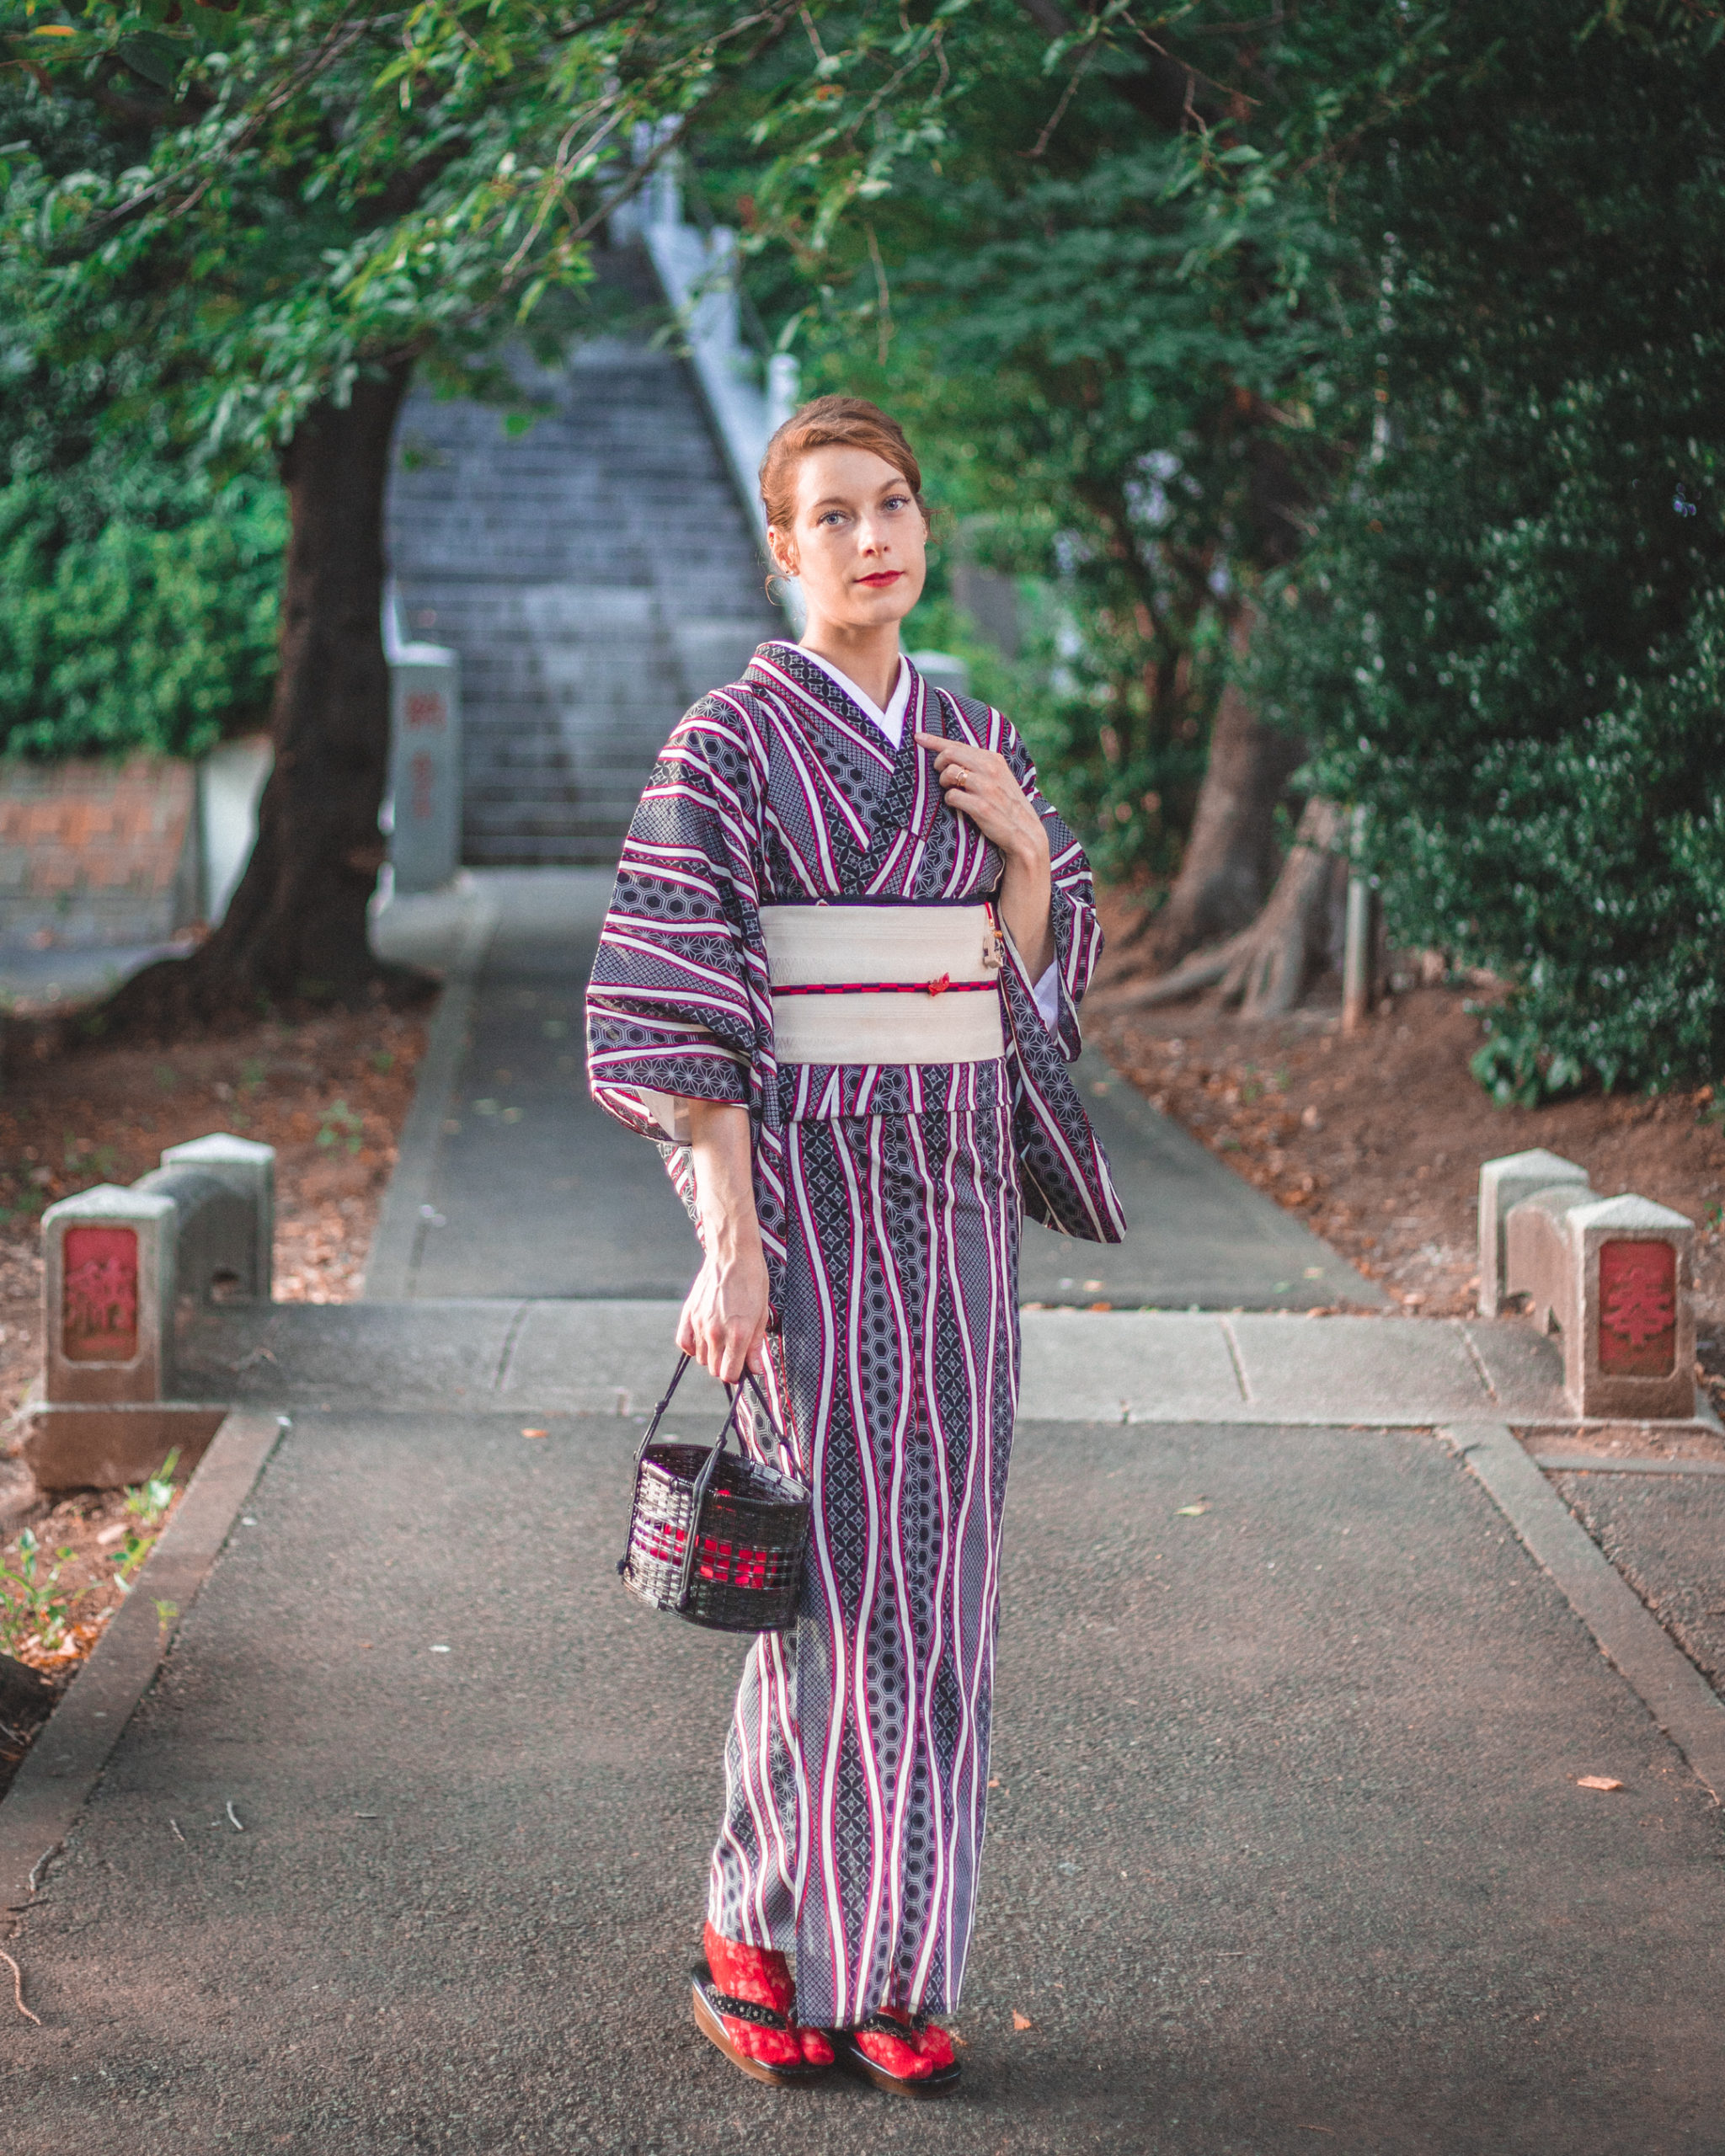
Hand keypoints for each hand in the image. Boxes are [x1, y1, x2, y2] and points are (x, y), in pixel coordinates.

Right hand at [677, 1239, 770, 1384]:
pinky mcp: (689, 1314)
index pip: (730, 1374)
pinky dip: (693, 1346)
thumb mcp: (762, 1314)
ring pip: (701, 1358)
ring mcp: (700, 1323)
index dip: (738, 1374)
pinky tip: (704, 1338)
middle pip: (715, 1370)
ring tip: (723, 1338)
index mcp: (738, 1334)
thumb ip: (756, 1346)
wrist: (733, 1254)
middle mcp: (717, 1332)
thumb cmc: (753, 1281)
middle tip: (735, 1351)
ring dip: (712, 1355)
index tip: (742, 1367)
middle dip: (726, 1365)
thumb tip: (755, 1370)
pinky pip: (685, 1343)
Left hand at [914, 732, 1048, 866]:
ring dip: (944, 783)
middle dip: (938, 764)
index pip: (958, 744)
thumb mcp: (999, 778)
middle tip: (941, 776)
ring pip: (949, 773)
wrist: (1025, 833)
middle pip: (949, 754)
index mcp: (994, 759)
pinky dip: (949, 800)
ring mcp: (986, 788)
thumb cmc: (1007, 805)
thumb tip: (951, 754)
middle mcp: (990, 769)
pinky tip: (957, 805)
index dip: (934, 741)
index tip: (918, 737)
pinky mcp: (981, 807)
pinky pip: (951, 796)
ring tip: (951, 790)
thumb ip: (979, 765)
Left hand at [915, 732, 1055, 977]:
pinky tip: (953, 800)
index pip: (990, 761)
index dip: (956, 745)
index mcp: (1019, 809)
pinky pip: (997, 820)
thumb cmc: (1000, 892)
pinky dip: (972, 804)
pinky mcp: (1025, 854)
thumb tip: (943, 794)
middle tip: (931, 757)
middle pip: (993, 766)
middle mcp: (1028, 815)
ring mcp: (1030, 833)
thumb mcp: (984, 848)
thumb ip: (974, 821)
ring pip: (994, 788)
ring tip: (940, 777)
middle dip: (958, 754)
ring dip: (962, 775)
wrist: (1029, 929)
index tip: (922, 738)